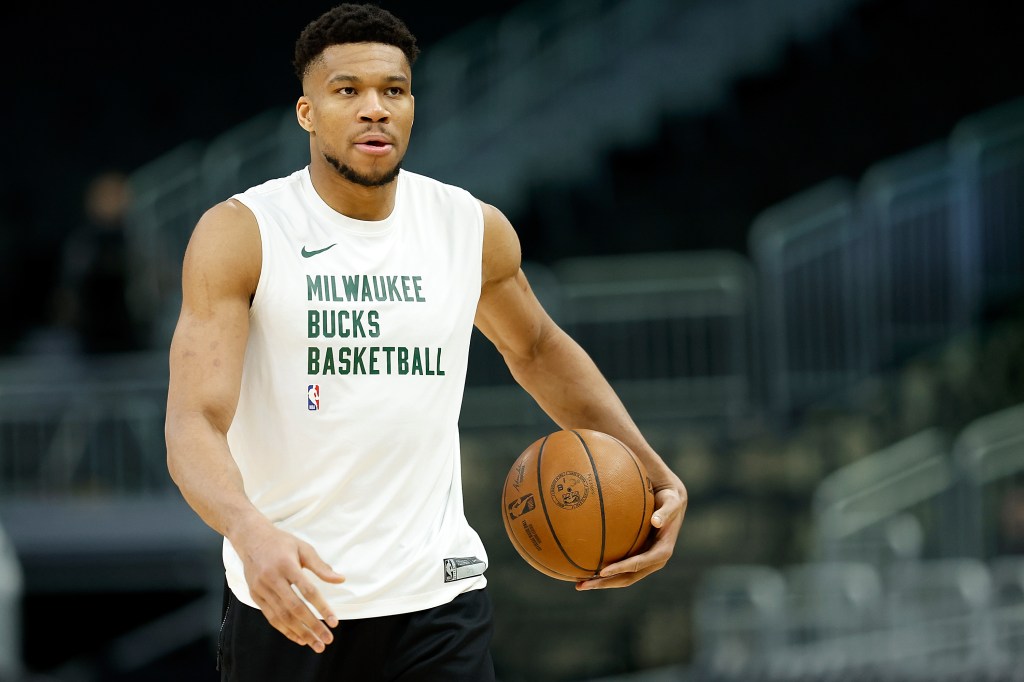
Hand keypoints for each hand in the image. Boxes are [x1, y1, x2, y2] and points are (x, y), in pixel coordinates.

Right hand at [233, 519, 345, 651]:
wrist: (251, 539)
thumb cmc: (282, 543)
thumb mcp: (304, 548)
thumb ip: (321, 566)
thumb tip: (341, 580)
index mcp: (286, 565)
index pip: (307, 591)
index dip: (321, 607)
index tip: (334, 621)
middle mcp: (272, 578)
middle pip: (294, 608)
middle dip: (312, 626)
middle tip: (327, 639)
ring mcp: (261, 589)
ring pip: (282, 616)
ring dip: (300, 632)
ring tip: (315, 644)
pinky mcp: (255, 596)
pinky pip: (271, 617)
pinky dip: (285, 630)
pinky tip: (299, 638)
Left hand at [575, 475, 686, 589]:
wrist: (670, 503)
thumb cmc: (669, 500)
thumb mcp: (671, 503)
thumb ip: (666, 512)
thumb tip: (656, 521)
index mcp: (662, 552)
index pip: (639, 564)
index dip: (621, 568)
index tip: (602, 571)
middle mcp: (653, 561)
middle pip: (627, 578)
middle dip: (605, 583)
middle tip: (582, 585)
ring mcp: (644, 562)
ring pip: (621, 578)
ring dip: (601, 582)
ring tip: (579, 584)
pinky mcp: (636, 557)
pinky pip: (619, 569)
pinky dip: (603, 572)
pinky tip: (585, 570)